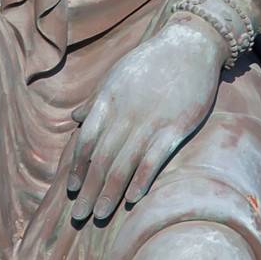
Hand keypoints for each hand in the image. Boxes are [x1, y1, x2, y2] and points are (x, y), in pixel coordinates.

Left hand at [67, 19, 225, 222]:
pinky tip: (132, 198)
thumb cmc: (151, 61)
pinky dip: (141, 179)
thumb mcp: (117, 75)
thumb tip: (75, 119)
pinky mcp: (175, 127)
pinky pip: (154, 158)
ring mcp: (150, 121)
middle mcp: (125, 113)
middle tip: (78, 215)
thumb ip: (96, 100)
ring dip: (109, 192)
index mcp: (108, 99)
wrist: (190, 45)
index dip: (77, 167)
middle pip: (101, 158)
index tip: (70, 189)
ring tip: (99, 215)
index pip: (86, 140)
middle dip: (88, 189)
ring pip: (124, 163)